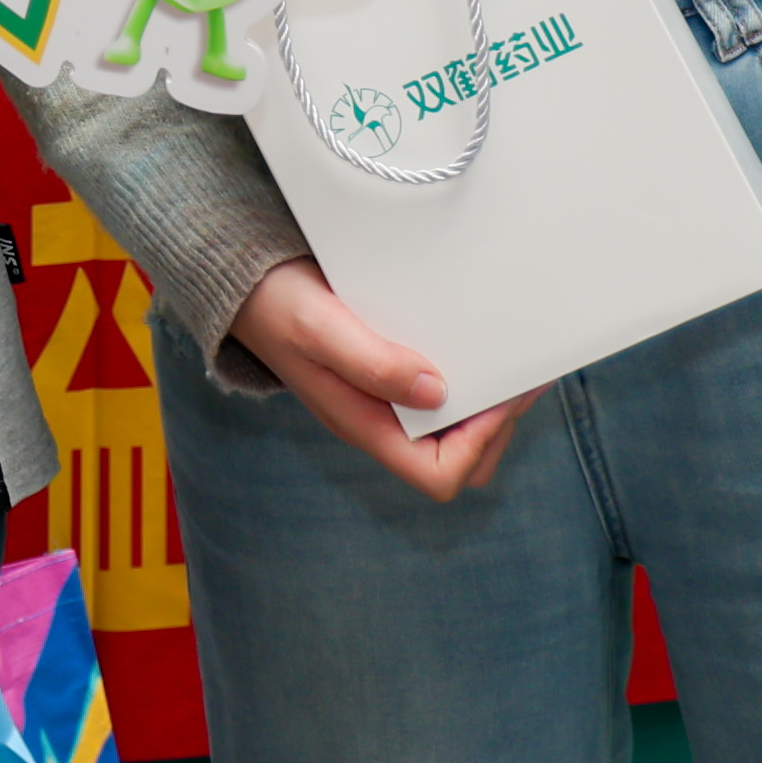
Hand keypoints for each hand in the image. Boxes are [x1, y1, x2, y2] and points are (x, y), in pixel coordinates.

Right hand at [232, 257, 531, 502]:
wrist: (247, 287)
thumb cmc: (278, 308)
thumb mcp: (319, 329)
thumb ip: (373, 363)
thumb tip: (435, 391)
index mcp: (366, 426)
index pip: (439, 475)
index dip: (479, 443)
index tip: (496, 396)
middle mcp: (381, 424)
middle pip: (459, 465)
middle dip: (496, 429)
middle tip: (514, 380)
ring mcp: (386, 405)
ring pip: (457, 436)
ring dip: (487, 408)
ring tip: (504, 366)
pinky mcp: (390, 379)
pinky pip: (443, 402)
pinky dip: (470, 383)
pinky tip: (476, 353)